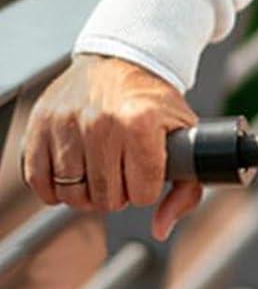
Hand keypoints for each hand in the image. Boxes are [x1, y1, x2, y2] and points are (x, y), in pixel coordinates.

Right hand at [21, 53, 203, 240]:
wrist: (121, 59)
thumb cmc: (153, 100)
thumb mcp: (183, 132)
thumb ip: (186, 186)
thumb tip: (161, 229)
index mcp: (141, 121)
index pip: (143, 193)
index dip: (147, 187)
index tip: (147, 169)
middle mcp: (101, 122)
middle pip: (107, 200)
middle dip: (119, 190)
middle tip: (124, 166)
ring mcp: (67, 124)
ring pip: (73, 197)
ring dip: (89, 190)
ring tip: (101, 166)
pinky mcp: (40, 127)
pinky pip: (42, 185)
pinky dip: (57, 187)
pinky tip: (76, 168)